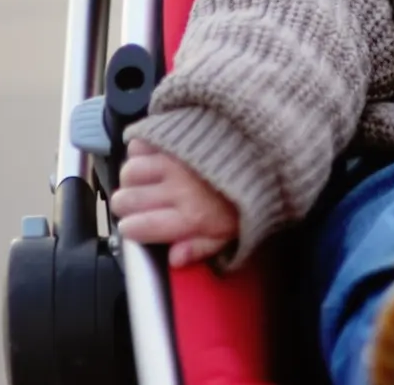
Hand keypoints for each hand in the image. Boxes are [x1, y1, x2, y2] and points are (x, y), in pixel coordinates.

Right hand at [110, 139, 241, 267]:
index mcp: (190, 217)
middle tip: (136, 203)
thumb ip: (201, 246)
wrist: (268, 150)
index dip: (130, 229)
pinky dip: (140, 148)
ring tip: (143, 179)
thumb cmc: (253, 190)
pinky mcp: (175, 135)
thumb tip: (174, 259)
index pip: (140, 227)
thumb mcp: (234, 230)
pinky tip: (152, 155)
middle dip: (125, 204)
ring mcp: (173, 159)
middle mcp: (176, 188)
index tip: (134, 227)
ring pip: (130, 170)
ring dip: (132, 176)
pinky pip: (141, 142)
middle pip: (126, 200)